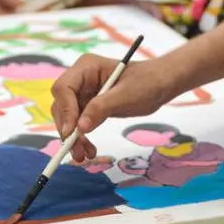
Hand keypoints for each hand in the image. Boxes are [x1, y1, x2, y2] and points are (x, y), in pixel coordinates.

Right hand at [51, 56, 175, 163]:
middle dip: (67, 129)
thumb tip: (79, 127)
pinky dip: (81, 138)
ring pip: (68, 118)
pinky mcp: (89, 105)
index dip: (65, 111)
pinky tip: (89, 150)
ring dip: (73, 138)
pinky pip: (78, 123)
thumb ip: (101, 108)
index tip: (71, 132)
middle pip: (62, 105)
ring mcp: (83, 92)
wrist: (161, 85)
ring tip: (83, 156)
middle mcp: (80, 78)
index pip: (64, 88)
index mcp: (86, 67)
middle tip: (77, 152)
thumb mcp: (126, 96)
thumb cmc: (147, 83)